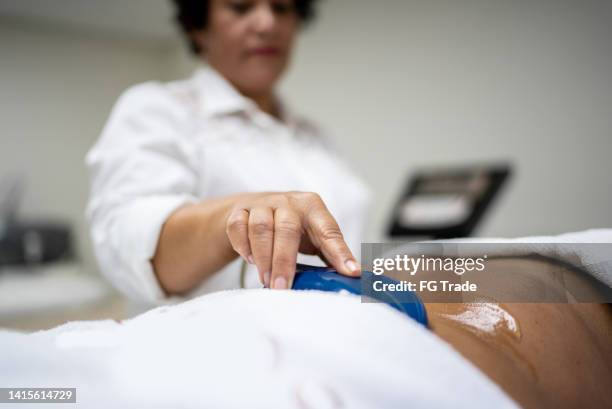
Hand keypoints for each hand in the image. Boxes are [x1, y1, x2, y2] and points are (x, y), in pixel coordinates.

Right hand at [225, 191, 360, 288]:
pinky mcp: (240, 210)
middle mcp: (288, 202)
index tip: (351, 272)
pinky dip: (242, 245)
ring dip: (262, 257)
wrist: (256, 207)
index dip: (340, 252)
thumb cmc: (294, 227)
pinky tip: (250, 260)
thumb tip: (357, 275)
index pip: (328, 231)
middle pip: (287, 229)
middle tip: (282, 288)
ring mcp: (262, 204)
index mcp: (313, 207)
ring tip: (266, 280)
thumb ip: (333, 252)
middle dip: (284, 262)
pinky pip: (237, 226)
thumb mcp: (315, 235)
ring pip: (260, 228)